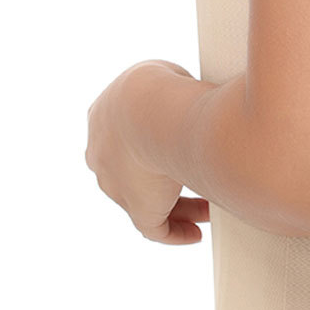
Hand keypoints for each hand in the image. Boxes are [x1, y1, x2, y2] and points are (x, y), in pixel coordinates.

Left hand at [85, 60, 210, 244]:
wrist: (148, 110)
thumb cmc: (157, 88)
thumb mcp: (163, 75)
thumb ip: (170, 90)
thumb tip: (189, 100)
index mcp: (103, 122)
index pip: (124, 142)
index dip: (152, 147)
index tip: (174, 152)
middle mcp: (104, 159)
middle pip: (135, 177)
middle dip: (165, 182)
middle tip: (194, 185)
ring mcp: (119, 187)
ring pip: (148, 204)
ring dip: (178, 209)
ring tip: (206, 212)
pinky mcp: (139, 210)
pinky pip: (156, 229)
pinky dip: (175, 233)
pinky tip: (195, 234)